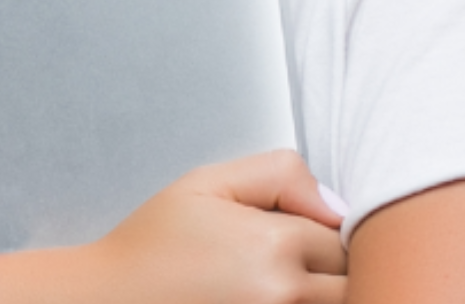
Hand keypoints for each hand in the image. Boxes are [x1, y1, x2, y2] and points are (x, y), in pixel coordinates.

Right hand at [75, 149, 347, 303]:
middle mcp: (284, 296)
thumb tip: (334, 204)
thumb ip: (276, 174)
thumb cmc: (156, 244)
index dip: (318, 227)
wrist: (113, 301)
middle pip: (351, 279)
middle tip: (289, 260)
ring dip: (319, 291)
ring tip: (272, 277)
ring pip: (337, 302)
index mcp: (274, 245)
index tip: (288, 228)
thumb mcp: (206, 183)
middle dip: (331, 266)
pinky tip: (264, 293)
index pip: (341, 234)